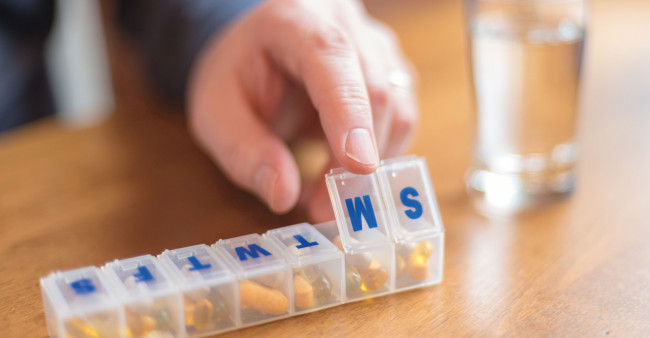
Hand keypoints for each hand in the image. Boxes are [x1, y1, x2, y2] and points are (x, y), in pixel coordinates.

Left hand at [188, 0, 417, 221]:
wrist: (257, 53)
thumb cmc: (237, 76)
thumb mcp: (215, 113)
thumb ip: (243, 150)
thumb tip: (283, 195)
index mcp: (295, 17)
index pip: (332, 56)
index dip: (349, 112)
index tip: (358, 167)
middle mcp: (345, 23)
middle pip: (376, 88)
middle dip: (357, 161)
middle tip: (324, 210)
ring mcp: (376, 47)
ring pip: (399, 110)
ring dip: (371, 168)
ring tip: (325, 198)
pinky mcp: (392, 73)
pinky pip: (401, 121)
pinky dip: (378, 160)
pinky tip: (341, 177)